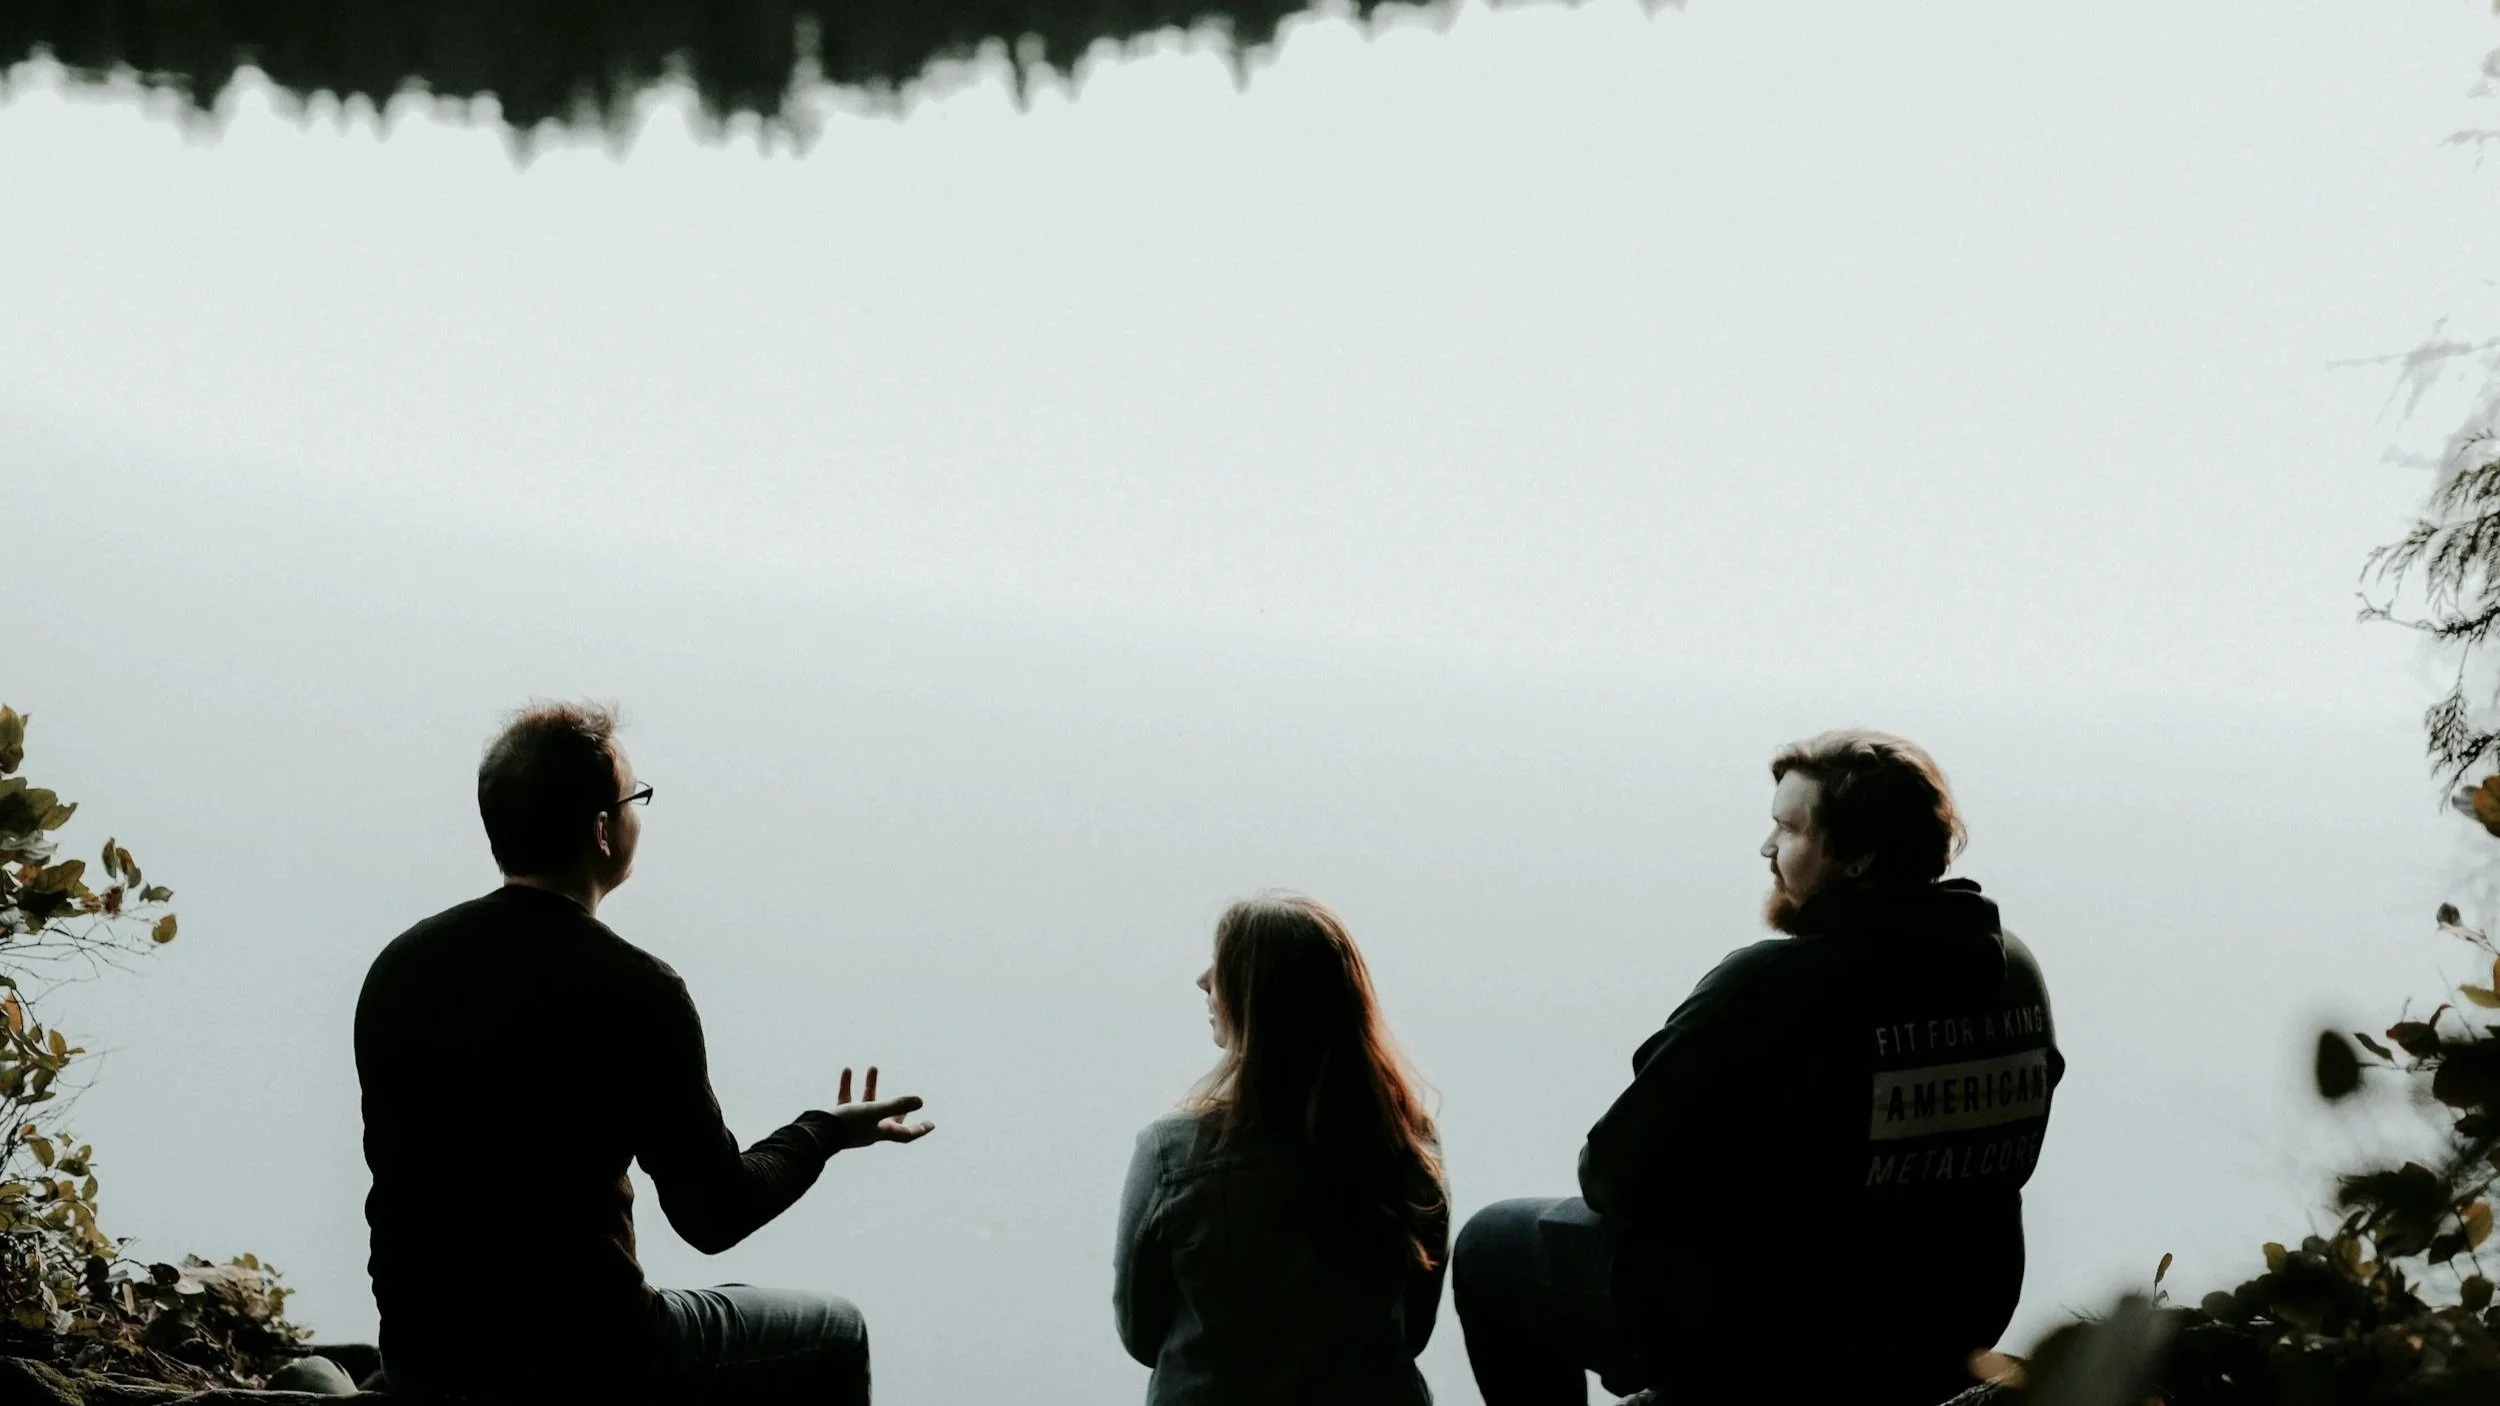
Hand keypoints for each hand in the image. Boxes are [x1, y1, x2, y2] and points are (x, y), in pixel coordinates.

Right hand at [819, 1065, 934, 1149]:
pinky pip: (846, 1099)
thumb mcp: (874, 1111)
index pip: (905, 1134)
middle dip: (899, 1110)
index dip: (919, 1128)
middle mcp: (869, 1130)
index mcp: (881, 1131)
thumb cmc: (846, 1125)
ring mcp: (853, 1125)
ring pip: (866, 1104)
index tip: (931, 1124)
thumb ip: (896, 1105)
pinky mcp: (838, 1119)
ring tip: (873, 1067)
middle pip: (889, 1121)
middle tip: (911, 1106)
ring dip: (871, 1086)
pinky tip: (847, 1070)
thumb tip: (921, 1101)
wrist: (815, 1134)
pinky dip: (848, 1085)